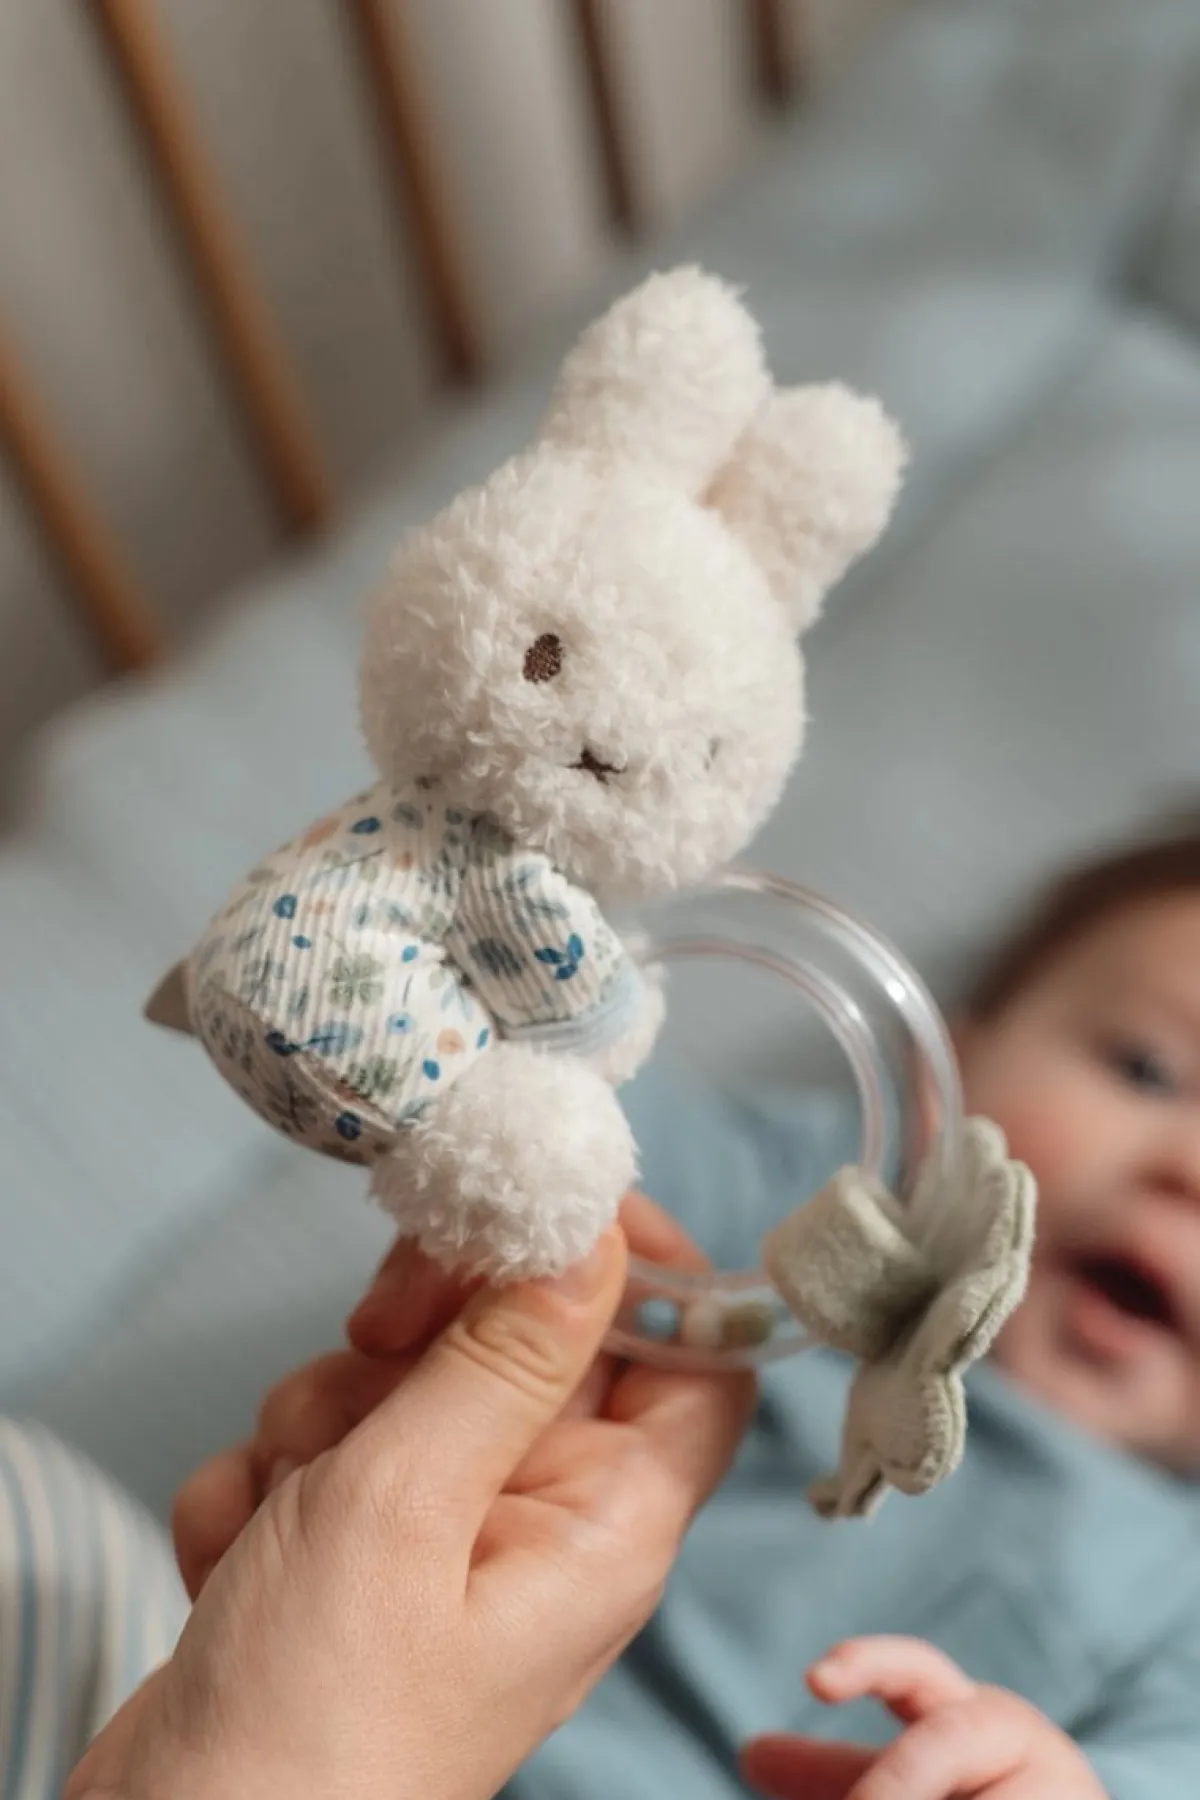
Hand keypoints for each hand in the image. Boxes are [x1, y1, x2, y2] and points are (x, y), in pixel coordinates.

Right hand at [171, 1192, 719, 1597]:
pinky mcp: (353, 1552)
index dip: (636, 1265)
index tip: (542, 1210)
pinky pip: (325, 1445)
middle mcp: (541, 1520)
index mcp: (608, 1518)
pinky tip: (237, 1558)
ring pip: (404, 1384)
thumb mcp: (409, 1506)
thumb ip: (505, 1358)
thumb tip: (596, 1238)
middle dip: (426, 1335)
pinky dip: (265, 1485)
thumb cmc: (314, 1721)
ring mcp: (442, 1536)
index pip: (693, 1350)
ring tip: (286, 1515)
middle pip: (525, 1341)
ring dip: (322, 1419)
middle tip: (377, 1342)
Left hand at [742, 1636, 1104, 1798]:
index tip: (815, 1680)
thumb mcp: (905, 1786)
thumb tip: (752, 1753)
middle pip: (943, 1741)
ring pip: (981, 1794)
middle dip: (895, 1784)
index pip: (913, 1670)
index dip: (866, 1665)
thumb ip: (835, 1773)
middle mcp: (1010, 1734)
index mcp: (960, 1712)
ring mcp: (1055, 1781)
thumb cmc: (977, 1798)